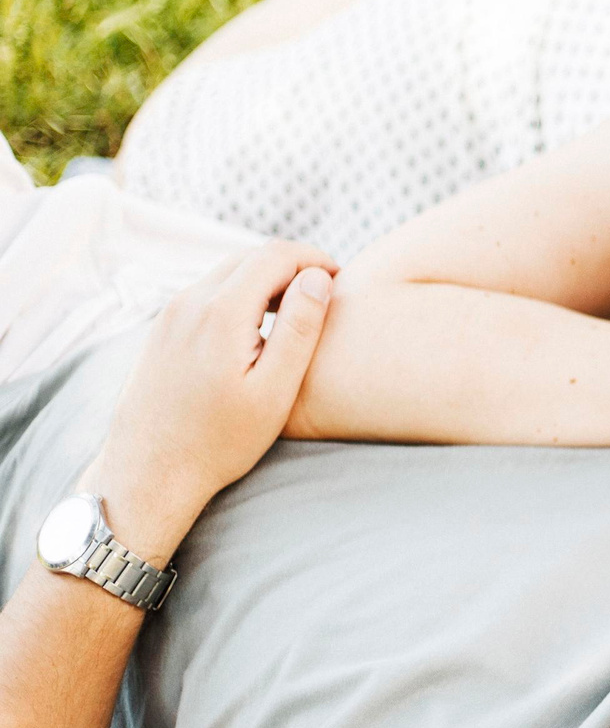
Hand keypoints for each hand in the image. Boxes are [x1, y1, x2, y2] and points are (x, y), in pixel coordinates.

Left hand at [83, 242, 335, 557]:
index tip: (342, 280)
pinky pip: (208, 293)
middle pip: (250, 256)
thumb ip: (300, 328)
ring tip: (295, 311)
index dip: (315, 259)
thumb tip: (319, 278)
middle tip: (325, 295)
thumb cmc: (220, 440)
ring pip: (227, 272)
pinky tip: (256, 329)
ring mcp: (170, 315)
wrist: (150, 471)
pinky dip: (240, 294)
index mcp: (221, 312)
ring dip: (266, 280)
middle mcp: (189, 303)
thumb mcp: (275, 390)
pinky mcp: (162, 330)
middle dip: (293, 266)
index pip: (276, 255)